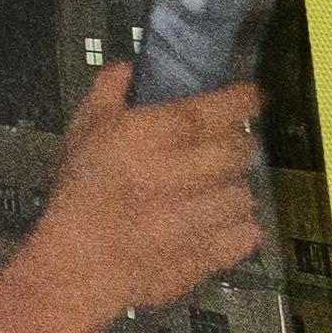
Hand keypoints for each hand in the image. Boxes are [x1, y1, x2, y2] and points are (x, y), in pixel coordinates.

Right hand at [6, 60, 267, 332]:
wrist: (79, 265)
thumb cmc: (80, 193)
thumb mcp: (82, 132)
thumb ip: (108, 92)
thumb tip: (131, 67)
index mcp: (153, 135)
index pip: (218, 108)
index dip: (244, 100)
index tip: (252, 97)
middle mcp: (185, 170)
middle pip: (241, 148)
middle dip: (236, 145)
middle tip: (219, 149)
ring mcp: (204, 215)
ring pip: (246, 191)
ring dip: (231, 188)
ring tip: (209, 193)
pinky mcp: (214, 252)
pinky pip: (248, 231)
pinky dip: (237, 227)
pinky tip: (213, 224)